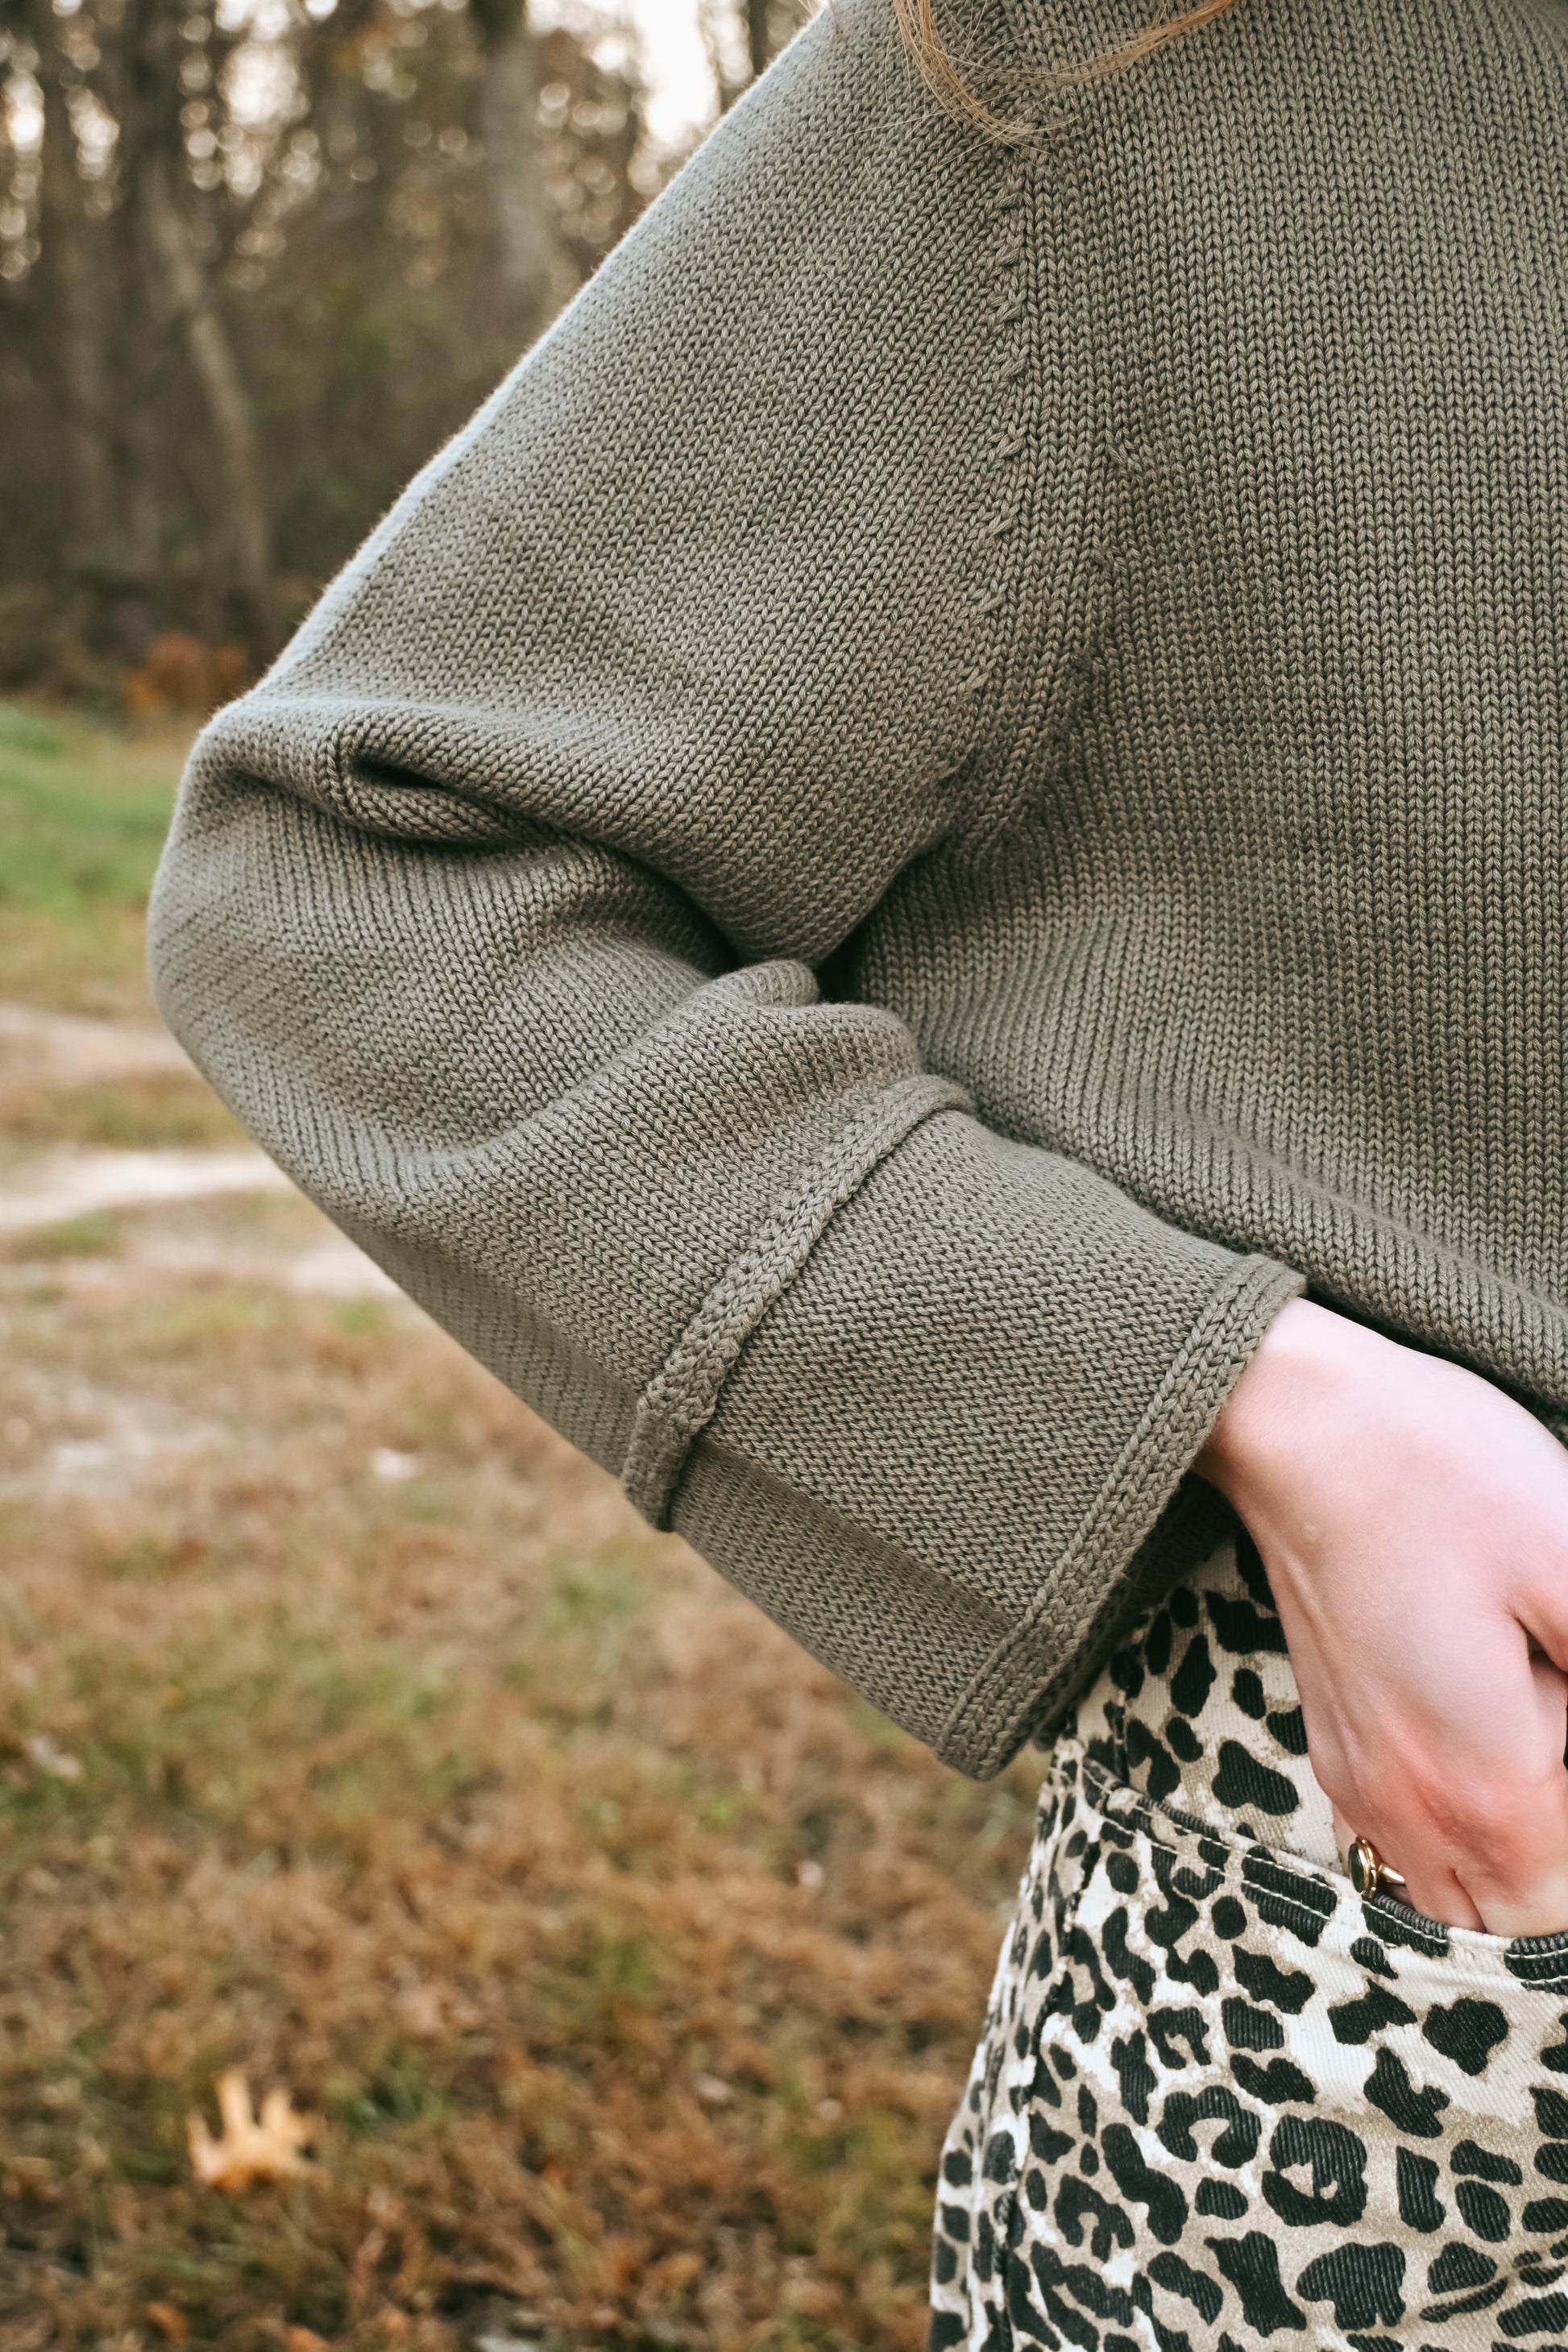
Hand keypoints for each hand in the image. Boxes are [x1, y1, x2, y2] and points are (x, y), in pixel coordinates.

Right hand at [1194, 1297, 1567, 1934]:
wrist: (1298, 1421)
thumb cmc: (1441, 1474)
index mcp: (1487, 1785)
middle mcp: (1412, 1811)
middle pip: (1526, 1932)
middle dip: (1566, 1884)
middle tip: (1563, 1731)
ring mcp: (1365, 1785)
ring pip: (1462, 1909)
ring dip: (1528, 1876)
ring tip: (1546, 1763)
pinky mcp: (1341, 1750)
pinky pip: (1411, 1860)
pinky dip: (1472, 1855)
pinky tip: (1504, 1775)